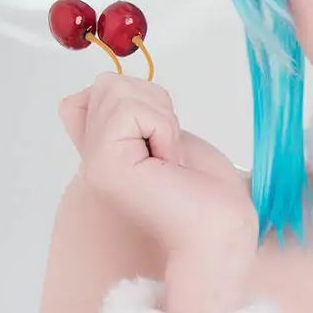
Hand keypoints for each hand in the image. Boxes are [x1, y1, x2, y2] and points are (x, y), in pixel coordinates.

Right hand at [59, 72, 256, 311]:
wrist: (222, 229)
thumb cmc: (207, 190)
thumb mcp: (162, 134)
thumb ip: (127, 114)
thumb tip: (92, 88)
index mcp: (102, 154)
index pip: (90, 93)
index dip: (137, 102)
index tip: (161, 142)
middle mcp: (91, 160)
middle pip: (108, 84)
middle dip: (152, 106)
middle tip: (168, 151)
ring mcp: (93, 163)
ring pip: (115, 89)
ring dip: (158, 118)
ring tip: (168, 158)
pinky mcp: (103, 164)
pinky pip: (130, 109)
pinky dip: (161, 128)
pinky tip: (167, 163)